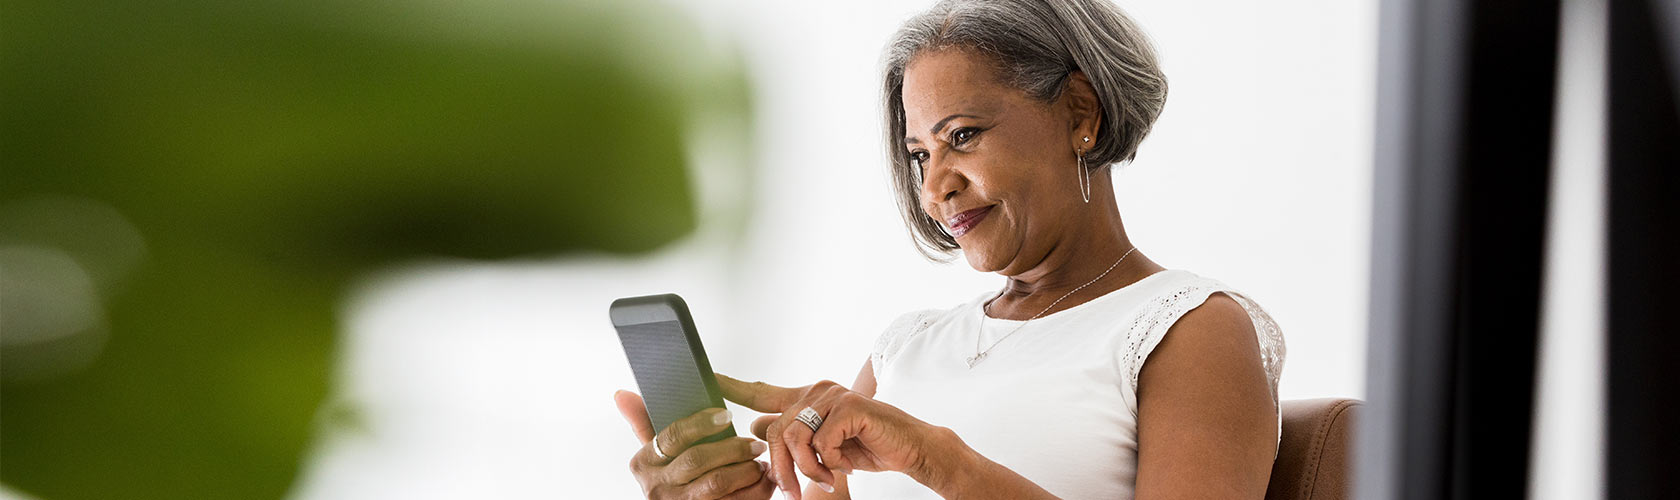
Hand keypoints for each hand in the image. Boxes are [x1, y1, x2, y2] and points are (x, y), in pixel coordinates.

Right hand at [614, 390, 775, 499]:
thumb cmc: (673, 482)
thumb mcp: (655, 455)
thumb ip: (643, 424)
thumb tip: (622, 394)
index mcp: (644, 463)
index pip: (672, 436)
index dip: (700, 423)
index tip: (725, 414)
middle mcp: (658, 487)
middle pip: (697, 459)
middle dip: (731, 447)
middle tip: (754, 442)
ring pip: (717, 482)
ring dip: (745, 469)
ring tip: (760, 460)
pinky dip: (755, 490)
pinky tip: (763, 480)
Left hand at [716, 374, 954, 499]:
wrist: (909, 449)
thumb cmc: (867, 447)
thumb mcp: (823, 446)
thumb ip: (793, 436)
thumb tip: (754, 427)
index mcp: (808, 398)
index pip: (763, 392)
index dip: (734, 386)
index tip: (709, 378)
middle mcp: (817, 391)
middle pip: (775, 430)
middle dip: (781, 468)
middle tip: (793, 493)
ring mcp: (833, 396)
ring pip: (795, 437)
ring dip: (806, 468)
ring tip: (823, 480)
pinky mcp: (849, 407)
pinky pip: (822, 441)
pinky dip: (830, 462)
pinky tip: (843, 466)